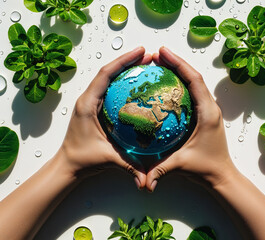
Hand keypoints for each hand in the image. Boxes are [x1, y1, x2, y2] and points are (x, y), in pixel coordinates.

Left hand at [57, 47, 151, 188]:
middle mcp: (88, 99)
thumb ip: (128, 166)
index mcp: (87, 104)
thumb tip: (145, 179)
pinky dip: (122, 82)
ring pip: (108, 78)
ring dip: (125, 69)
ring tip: (144, 64)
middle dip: (128, 61)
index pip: (106, 75)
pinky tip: (136, 84)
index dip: (124, 61)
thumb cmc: (81, 158)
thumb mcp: (107, 159)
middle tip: (148, 56)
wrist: (68, 164)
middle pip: (108, 72)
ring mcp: (90, 102)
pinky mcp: (94, 107)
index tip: (140, 52)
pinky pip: (109, 88)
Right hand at [146, 47, 237, 191]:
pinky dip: (181, 83)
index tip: (163, 52)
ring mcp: (208, 110)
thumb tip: (144, 181)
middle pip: (194, 76)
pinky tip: (166, 84)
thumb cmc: (207, 167)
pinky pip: (192, 92)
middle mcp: (210, 108)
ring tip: (161, 63)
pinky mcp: (204, 114)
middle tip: (157, 54)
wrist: (222, 175)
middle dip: (177, 62)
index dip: (179, 64)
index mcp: (208, 113)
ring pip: (194, 83)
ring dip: (179, 70)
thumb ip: (161, 169)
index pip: (194, 80)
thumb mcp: (182, 164)